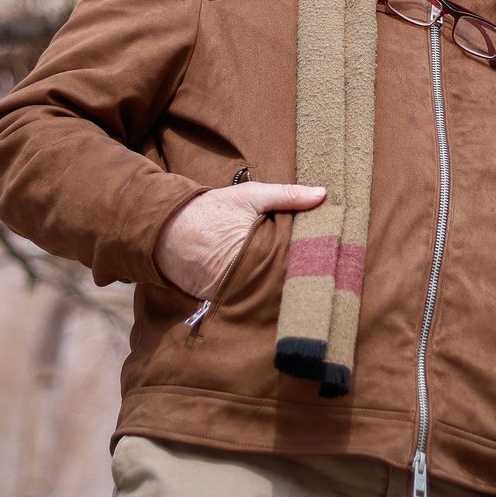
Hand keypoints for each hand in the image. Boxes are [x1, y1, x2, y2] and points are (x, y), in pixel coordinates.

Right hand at [154, 182, 325, 297]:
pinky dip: (256, 299)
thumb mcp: (251, 196)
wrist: (166, 228)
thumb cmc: (213, 209)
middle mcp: (243, 280)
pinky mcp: (219, 301)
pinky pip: (245, 302)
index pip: (293, 269)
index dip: (310, 269)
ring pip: (264, 299)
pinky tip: (272, 297)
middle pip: (281, 288)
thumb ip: (287, 195)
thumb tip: (323, 194)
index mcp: (257, 254)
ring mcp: (230, 294)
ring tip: (303, 295)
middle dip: (298, 285)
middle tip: (321, 283)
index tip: (329, 266)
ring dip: (278, 295)